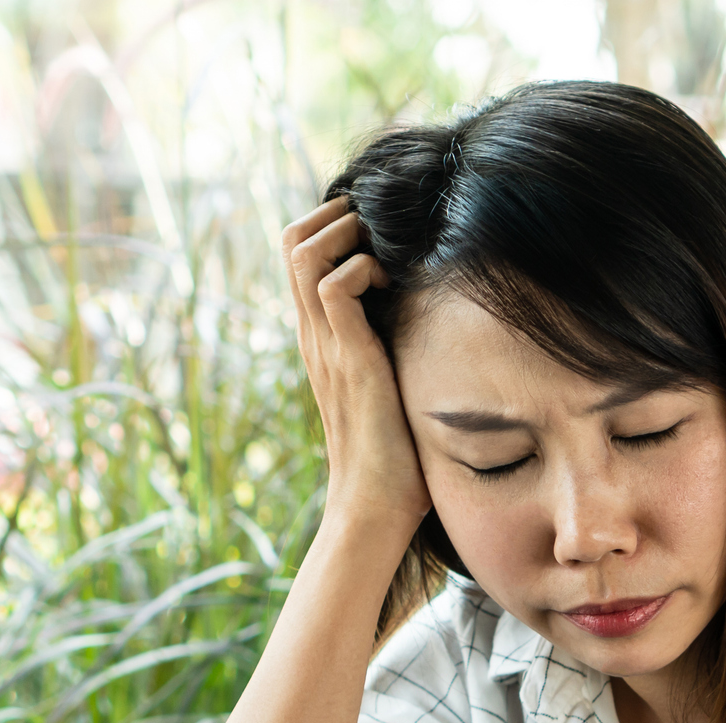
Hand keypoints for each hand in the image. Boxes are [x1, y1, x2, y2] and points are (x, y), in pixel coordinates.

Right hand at [280, 196, 429, 536]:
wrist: (376, 506)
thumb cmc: (395, 453)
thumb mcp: (392, 381)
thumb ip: (395, 344)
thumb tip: (434, 310)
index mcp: (321, 337)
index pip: (299, 252)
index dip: (334, 225)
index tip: (380, 238)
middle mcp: (314, 334)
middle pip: (292, 239)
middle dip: (337, 215)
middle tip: (383, 235)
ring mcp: (325, 345)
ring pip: (303, 250)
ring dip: (348, 234)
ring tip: (387, 257)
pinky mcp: (348, 359)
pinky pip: (337, 285)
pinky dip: (367, 268)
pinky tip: (397, 290)